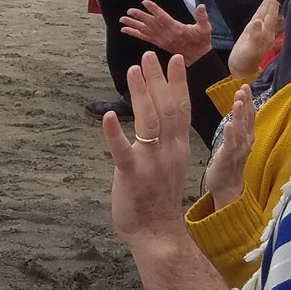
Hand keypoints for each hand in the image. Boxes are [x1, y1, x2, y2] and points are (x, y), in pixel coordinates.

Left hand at [103, 53, 192, 244]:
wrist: (158, 234)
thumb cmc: (159, 197)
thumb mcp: (168, 163)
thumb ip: (163, 140)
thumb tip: (156, 115)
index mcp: (178, 148)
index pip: (182, 109)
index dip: (178, 83)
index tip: (176, 60)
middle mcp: (168, 151)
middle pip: (167, 108)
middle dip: (158, 80)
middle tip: (149, 55)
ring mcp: (151, 163)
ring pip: (148, 122)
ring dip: (141, 94)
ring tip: (133, 70)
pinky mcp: (131, 175)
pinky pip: (123, 151)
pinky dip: (114, 133)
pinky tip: (108, 116)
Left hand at [120, 1, 212, 66]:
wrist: (198, 57)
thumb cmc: (201, 41)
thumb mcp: (205, 28)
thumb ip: (203, 17)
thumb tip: (202, 6)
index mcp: (177, 29)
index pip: (163, 17)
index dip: (154, 9)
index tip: (145, 2)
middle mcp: (167, 34)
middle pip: (151, 23)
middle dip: (139, 16)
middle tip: (130, 11)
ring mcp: (161, 40)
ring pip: (145, 30)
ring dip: (133, 24)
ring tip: (122, 19)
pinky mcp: (158, 44)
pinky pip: (144, 38)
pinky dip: (134, 33)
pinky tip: (125, 30)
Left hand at [204, 84, 255, 209]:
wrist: (227, 188)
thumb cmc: (228, 162)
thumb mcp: (234, 141)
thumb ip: (237, 126)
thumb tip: (237, 108)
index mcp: (246, 137)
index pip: (249, 115)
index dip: (249, 100)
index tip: (245, 85)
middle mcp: (245, 142)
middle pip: (247, 120)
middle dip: (246, 103)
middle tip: (243, 87)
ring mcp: (238, 151)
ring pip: (240, 130)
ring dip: (240, 115)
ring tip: (238, 101)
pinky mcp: (228, 160)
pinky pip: (230, 146)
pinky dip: (231, 135)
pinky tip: (229, 124)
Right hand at [227, 0, 281, 76]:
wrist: (241, 71)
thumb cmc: (244, 61)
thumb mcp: (249, 49)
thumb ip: (254, 36)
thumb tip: (258, 21)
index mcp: (266, 32)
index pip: (271, 13)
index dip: (274, 0)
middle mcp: (266, 30)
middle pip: (271, 11)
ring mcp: (261, 31)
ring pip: (267, 13)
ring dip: (270, 2)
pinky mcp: (255, 32)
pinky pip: (261, 17)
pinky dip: (264, 9)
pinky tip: (265, 6)